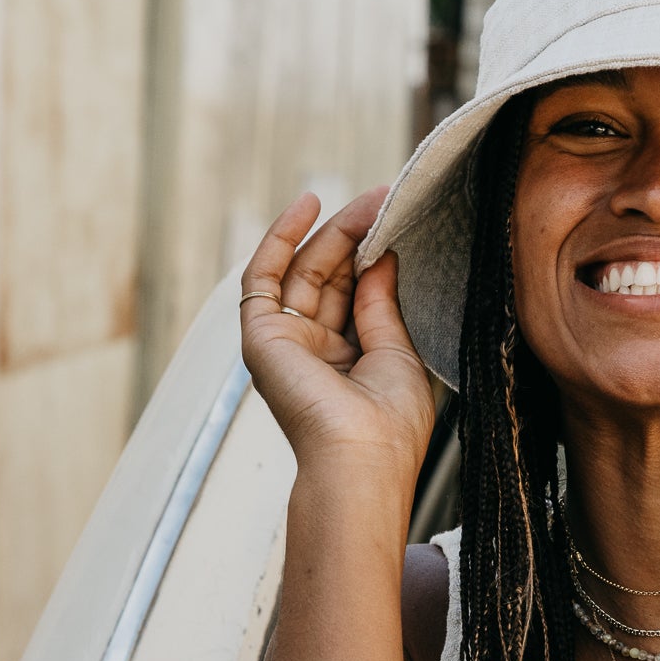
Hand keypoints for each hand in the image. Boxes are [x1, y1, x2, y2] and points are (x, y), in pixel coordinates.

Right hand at [240, 189, 436, 479]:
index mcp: (347, 363)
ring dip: (331, 232)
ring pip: (301, 271)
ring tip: (367, 202)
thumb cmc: (390, 425)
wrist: (361, 458)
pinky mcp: (260, 336)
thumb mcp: (397, 352)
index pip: (355, 295)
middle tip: (385, 201)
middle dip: (356, 237)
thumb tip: (382, 257)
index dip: (373, 256)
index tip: (399, 223)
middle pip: (329, 278)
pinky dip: (281, 238)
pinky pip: (262, 276)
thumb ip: (381, 303)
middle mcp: (312, 352)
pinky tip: (308, 206)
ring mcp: (284, 343)